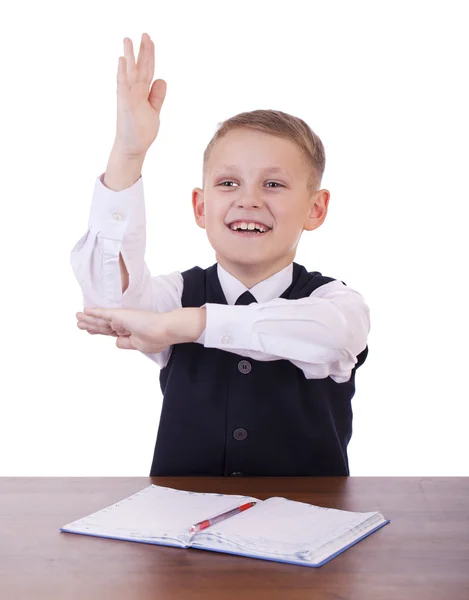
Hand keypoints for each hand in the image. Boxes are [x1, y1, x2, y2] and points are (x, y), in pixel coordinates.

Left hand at [76, 307, 206, 352]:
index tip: (91, 331)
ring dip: (88, 320)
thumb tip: (115, 343)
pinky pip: (103, 313)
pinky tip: (85, 311)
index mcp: (129, 333)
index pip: (110, 332)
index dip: (100, 331)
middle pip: (103, 325)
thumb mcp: (139, 346)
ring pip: (100, 320)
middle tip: (79, 323)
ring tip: (77, 318)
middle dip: (91, 325)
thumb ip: (126, 344)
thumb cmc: (157, 338)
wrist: (165, 330)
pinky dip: (94, 312)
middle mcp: (123, 324)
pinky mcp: (120, 315)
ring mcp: (121, 319)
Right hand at [114, 33, 166, 156]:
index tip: (150, 41)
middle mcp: (134, 92)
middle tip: (144, 34)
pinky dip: (122, 73)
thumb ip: (157, 96)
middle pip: (139, 68)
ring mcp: (128, 97)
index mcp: (142, 93)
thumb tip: (162, 79)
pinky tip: (121, 61)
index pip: (148, 71)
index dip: (150, 56)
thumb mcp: (154, 111)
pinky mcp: (124, 104)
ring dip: (129, 56)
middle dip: (142, 51)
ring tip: (128, 40)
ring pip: (129, 73)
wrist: (134, 148)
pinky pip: (122, 86)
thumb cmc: (142, 131)